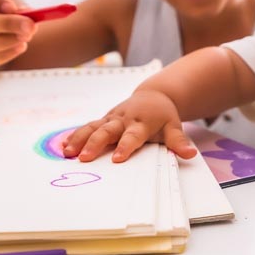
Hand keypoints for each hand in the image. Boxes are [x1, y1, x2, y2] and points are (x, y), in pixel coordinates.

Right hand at [0, 0, 36, 72]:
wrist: (1, 27)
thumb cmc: (2, 7)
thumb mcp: (10, 0)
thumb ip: (17, 6)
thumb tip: (26, 14)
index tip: (12, 7)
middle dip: (4, 24)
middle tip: (28, 25)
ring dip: (4, 42)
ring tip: (26, 37)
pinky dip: (6, 54)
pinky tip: (21, 46)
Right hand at [63, 89, 196, 162]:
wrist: (154, 96)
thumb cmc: (163, 116)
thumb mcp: (174, 127)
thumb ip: (178, 141)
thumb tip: (190, 154)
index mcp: (141, 123)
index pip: (132, 136)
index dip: (125, 146)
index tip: (117, 158)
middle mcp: (123, 119)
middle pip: (107, 131)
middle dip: (95, 144)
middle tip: (84, 158)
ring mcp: (111, 118)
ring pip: (93, 127)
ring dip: (79, 139)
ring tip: (67, 153)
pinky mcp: (103, 119)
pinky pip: (87, 127)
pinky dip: (75, 136)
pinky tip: (64, 148)